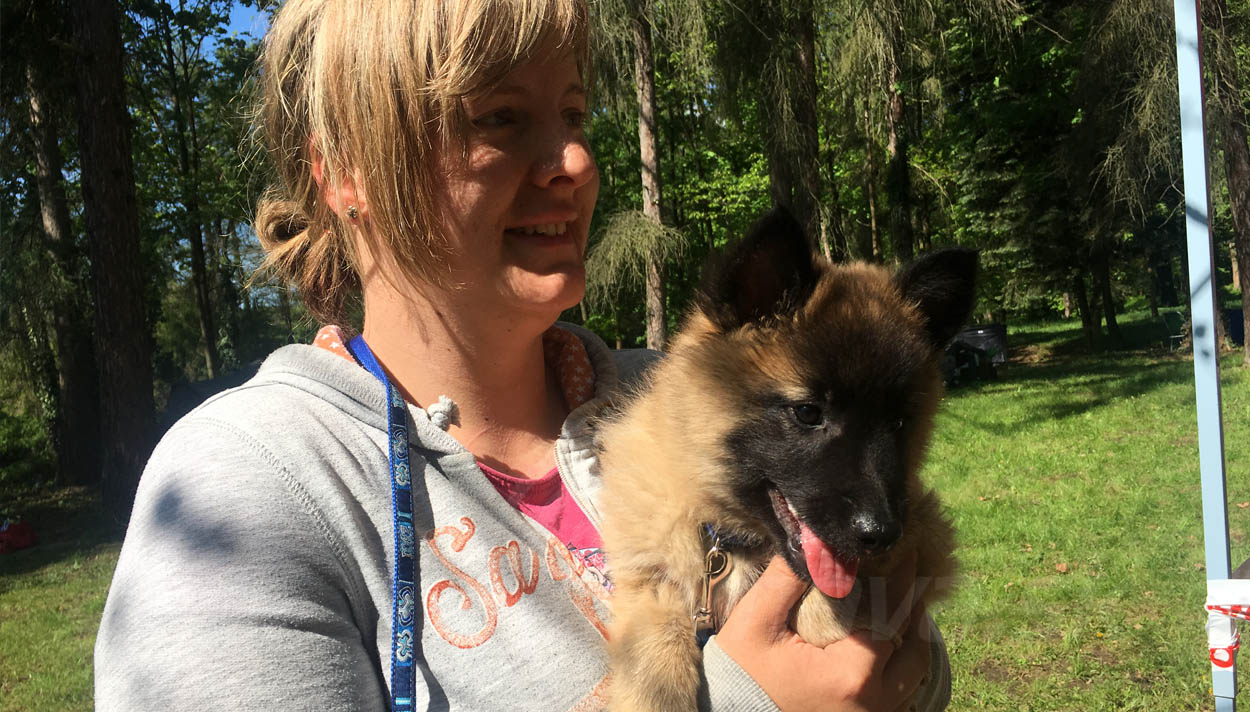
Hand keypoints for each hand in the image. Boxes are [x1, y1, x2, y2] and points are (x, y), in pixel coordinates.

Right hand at [714, 554, 930, 711]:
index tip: (909, 555)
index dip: (903, 584)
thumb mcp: (755, 621)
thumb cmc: (740, 672)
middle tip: (908, 582)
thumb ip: (786, 580)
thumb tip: (813, 543)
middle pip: (915, 651)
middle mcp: (872, 701)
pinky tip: (886, 645)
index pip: (893, 618)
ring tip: (902, 611)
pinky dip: (898, 667)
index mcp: (852, 673)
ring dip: (911, 641)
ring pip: (912, 676)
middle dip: (914, 612)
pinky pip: (898, 695)